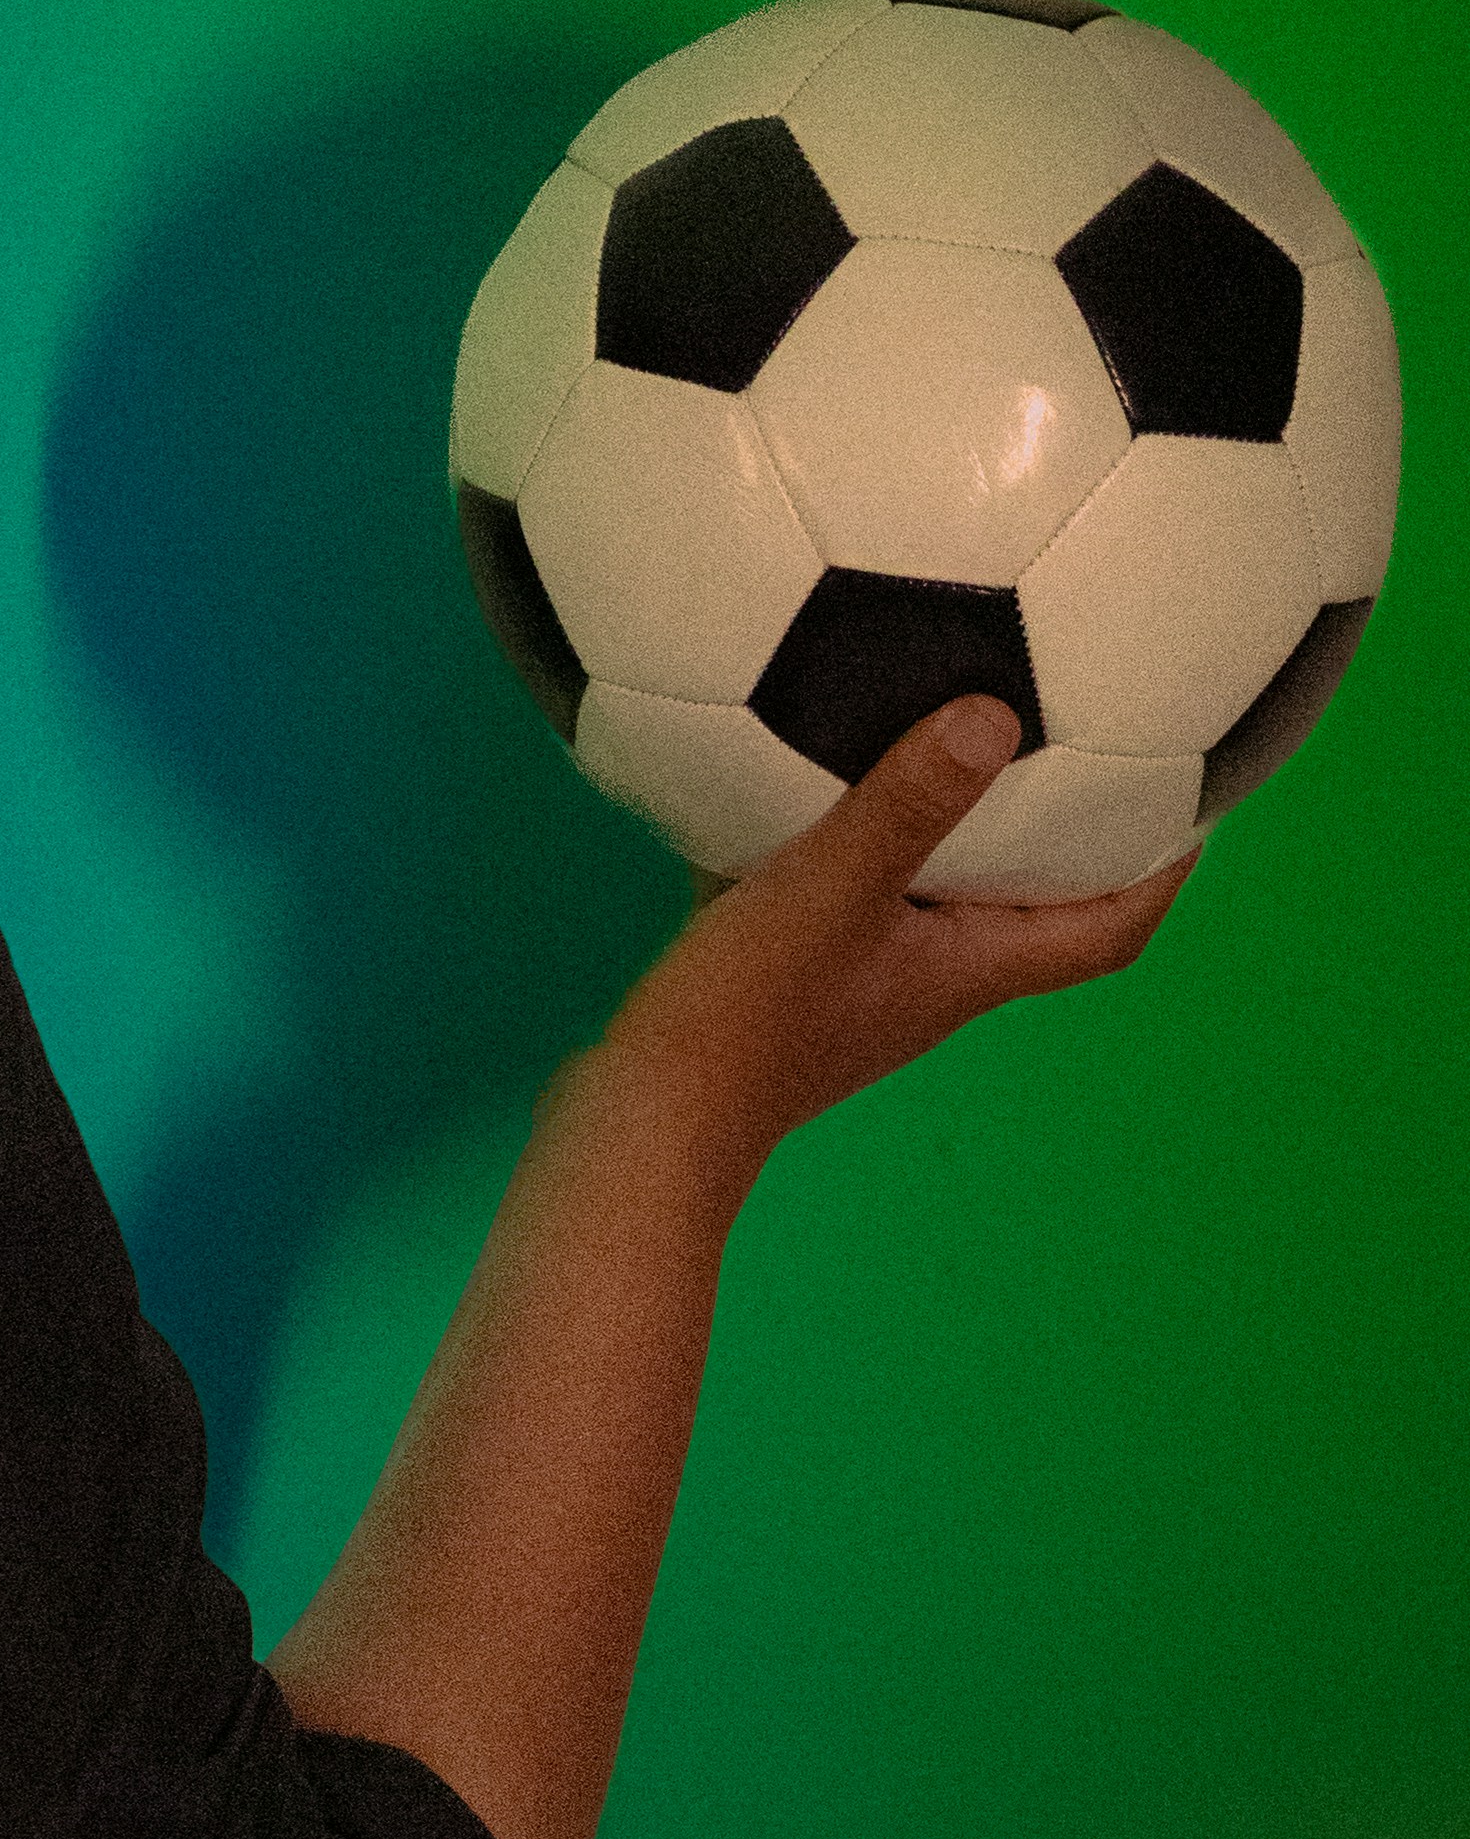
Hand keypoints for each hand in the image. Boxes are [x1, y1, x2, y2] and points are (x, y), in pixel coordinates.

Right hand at [611, 700, 1204, 1175]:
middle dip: (1073, 837)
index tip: (1196, 793)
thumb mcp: (827, 889)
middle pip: (1037, 911)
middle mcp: (935, 986)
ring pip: (942, 903)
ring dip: (965, 839)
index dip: (1163, 870)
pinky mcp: (796, 987)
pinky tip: (813, 782)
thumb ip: (905, 803)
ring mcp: (864, 990)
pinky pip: (855, 898)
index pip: (1108, 929)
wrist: (642, 1123)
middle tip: (1091, 748)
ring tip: (965, 750)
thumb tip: (992, 715)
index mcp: (972, 971)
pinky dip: (862, 844)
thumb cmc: (743, 1020)